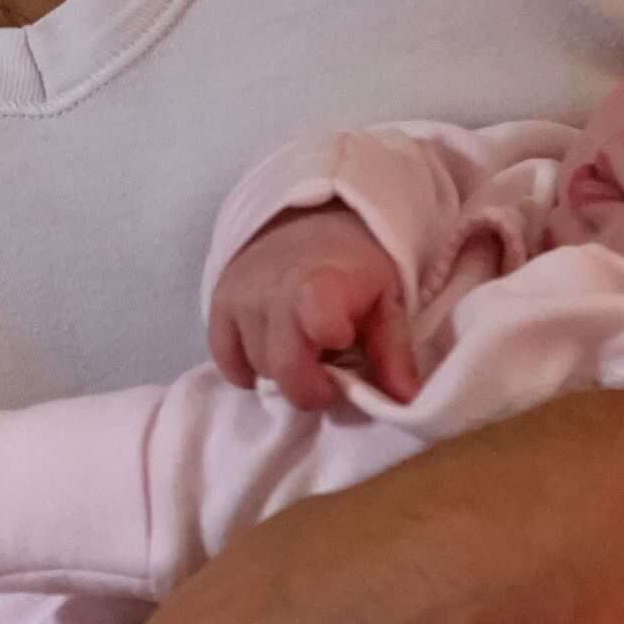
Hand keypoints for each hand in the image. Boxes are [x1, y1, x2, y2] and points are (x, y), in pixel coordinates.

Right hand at [208, 205, 416, 408]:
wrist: (311, 222)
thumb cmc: (358, 267)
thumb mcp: (388, 301)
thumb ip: (393, 352)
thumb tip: (405, 401)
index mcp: (322, 284)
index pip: (317, 323)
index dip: (331, 349)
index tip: (344, 345)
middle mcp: (273, 291)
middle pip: (284, 369)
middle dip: (311, 386)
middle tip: (330, 373)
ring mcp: (240, 299)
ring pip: (258, 368)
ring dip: (284, 371)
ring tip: (304, 348)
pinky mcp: (218, 306)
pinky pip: (228, 361)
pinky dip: (249, 367)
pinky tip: (273, 351)